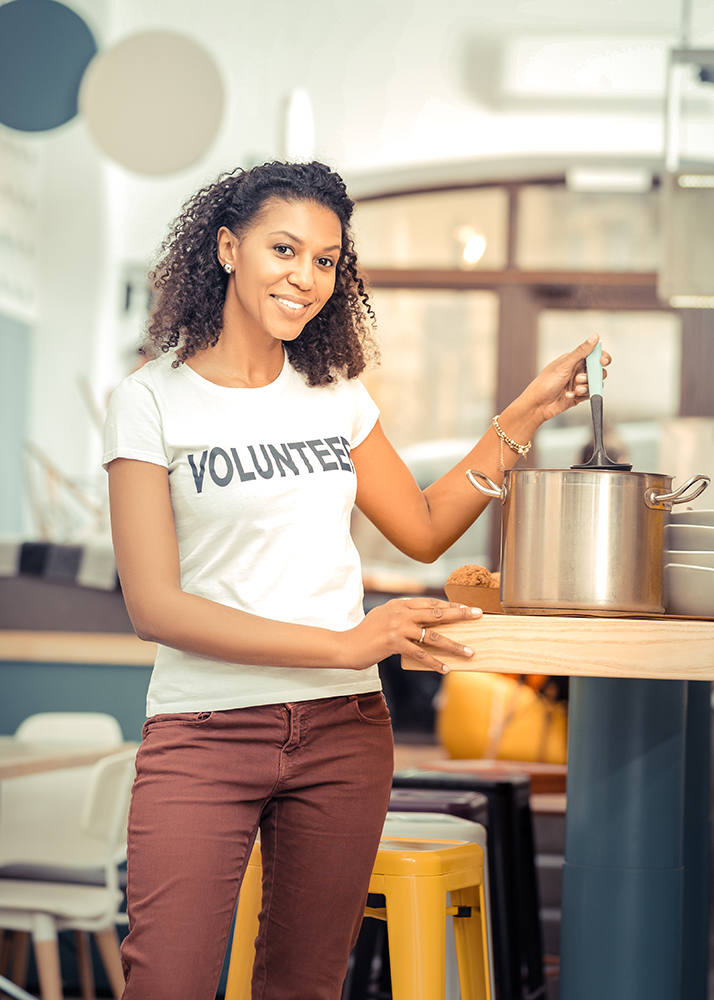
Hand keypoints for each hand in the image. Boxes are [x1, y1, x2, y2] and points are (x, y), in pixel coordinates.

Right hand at [344, 598, 481, 673]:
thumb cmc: (367, 634)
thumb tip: (425, 621)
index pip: (431, 603)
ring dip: (454, 645)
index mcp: (400, 604)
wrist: (347, 646)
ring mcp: (397, 627)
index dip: (451, 605)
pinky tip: (445, 669)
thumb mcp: (384, 617)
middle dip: (461, 614)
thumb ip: (403, 615)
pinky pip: (420, 654)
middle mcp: (400, 612)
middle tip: (478, 615)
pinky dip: (434, 663)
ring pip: (433, 636)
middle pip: (437, 613)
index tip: (468, 607)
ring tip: (470, 652)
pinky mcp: (393, 643)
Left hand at [521, 334, 610, 424]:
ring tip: (575, 389)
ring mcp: (578, 384)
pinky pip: (588, 395)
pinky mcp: (578, 396)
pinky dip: (580, 396)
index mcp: (574, 360)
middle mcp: (578, 371)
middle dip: (593, 376)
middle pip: (598, 371)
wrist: (537, 405)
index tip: (602, 362)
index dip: (602, 358)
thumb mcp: (564, 365)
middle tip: (580, 379)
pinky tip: (568, 396)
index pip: (595, 355)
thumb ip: (581, 352)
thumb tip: (595, 337)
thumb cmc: (545, 383)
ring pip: (595, 384)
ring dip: (586, 387)